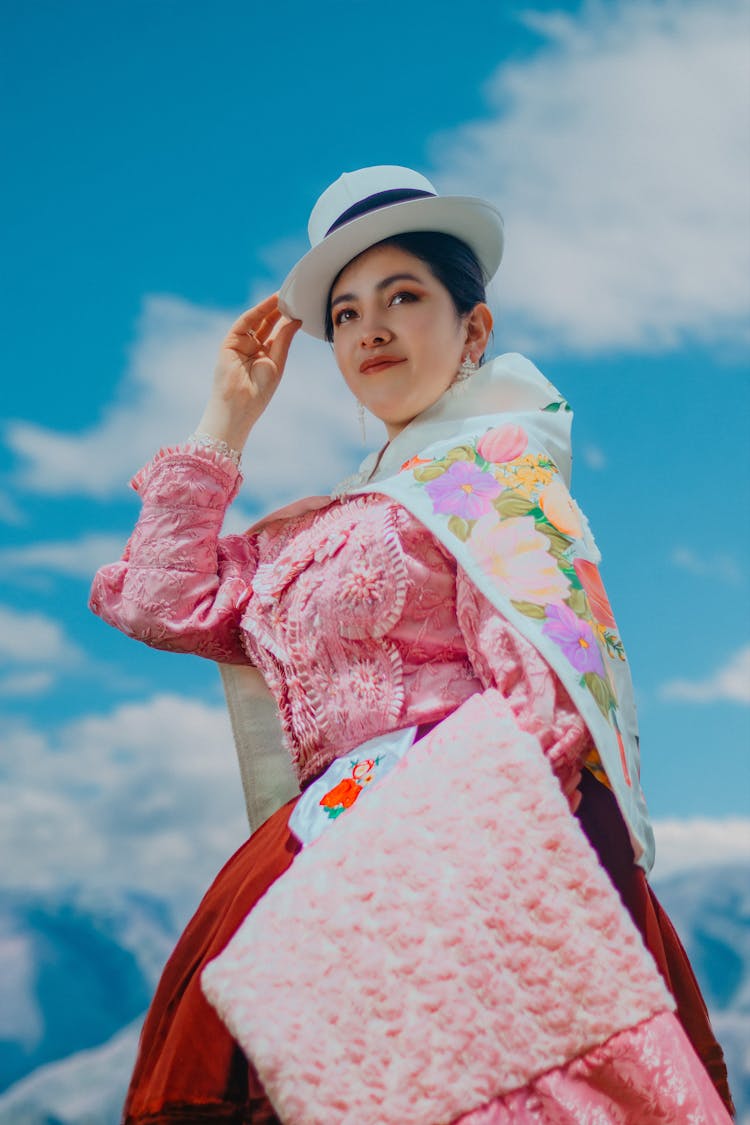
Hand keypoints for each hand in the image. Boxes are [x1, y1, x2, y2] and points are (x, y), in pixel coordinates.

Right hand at [196, 294, 300, 450]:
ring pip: (256, 321)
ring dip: (269, 307)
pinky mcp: (229, 342)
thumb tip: (296, 320)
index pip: (276, 333)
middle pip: (266, 324)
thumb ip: (284, 339)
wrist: (239, 407)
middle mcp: (252, 349)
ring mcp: (240, 345)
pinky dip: (257, 311)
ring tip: (284, 295)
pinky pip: (244, 322)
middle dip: (279, 310)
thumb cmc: (258, 392)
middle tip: (293, 296)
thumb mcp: (277, 362)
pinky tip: (270, 303)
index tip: (300, 308)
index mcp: (265, 357)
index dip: (287, 320)